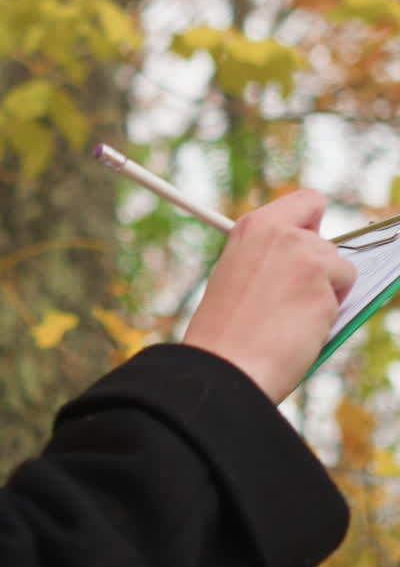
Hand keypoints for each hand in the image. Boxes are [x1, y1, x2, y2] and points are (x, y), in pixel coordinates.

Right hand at [182, 190, 356, 403]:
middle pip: (328, 241)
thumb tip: (306, 258)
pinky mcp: (326, 290)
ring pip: (341, 270)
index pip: (308, 201)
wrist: (225, 365)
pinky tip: (298, 330)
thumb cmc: (224, 328)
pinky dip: (328, 317)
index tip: (307, 245)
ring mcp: (308, 260)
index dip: (313, 224)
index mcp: (255, 225)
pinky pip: (342, 301)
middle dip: (320, 269)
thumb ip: (270, 254)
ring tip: (289, 316)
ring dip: (326, 293)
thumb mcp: (236, 270)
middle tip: (291, 296)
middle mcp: (284, 234)